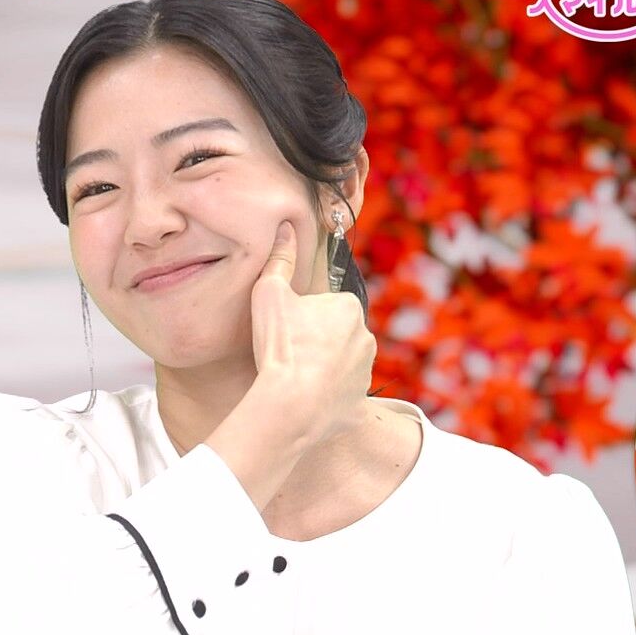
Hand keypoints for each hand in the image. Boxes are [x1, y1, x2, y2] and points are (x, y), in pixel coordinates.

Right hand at [250, 219, 375, 444]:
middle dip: (317, 342)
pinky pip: (343, 398)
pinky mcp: (359, 406)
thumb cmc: (280, 346)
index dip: (302, 317)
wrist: (289, 406)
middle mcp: (366, 338)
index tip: (286, 329)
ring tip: (293, 379)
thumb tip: (286, 227)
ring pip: (342, 365)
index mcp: (349, 308)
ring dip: (323, 370)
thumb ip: (280, 259)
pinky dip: (328, 400)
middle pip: (336, 334)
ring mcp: (365, 374)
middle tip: (287, 353)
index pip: (326, 306)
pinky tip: (306, 402)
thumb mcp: (269, 293)